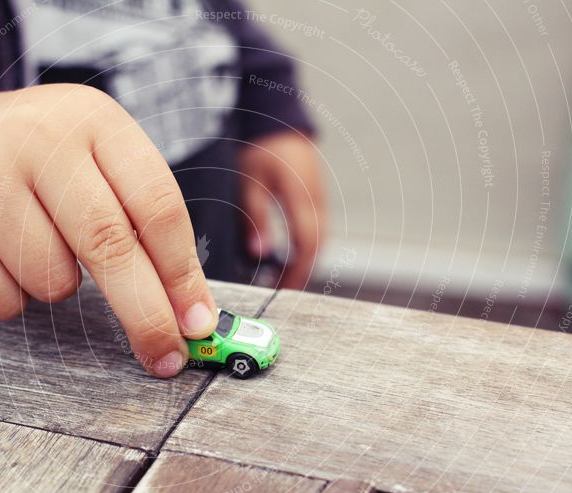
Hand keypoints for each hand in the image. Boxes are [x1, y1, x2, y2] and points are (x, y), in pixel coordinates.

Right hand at [0, 83, 217, 377]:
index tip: (197, 324)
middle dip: (146, 315)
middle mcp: (35, 136)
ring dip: (60, 287)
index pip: (156, 205)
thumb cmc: (42, 166)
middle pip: (109, 245)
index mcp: (93, 119)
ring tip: (39, 247)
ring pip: (51, 279)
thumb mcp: (99, 165)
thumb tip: (191, 313)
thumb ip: (146, 226)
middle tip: (166, 358)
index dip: (183, 275)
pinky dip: (12, 298)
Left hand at [238, 131, 325, 288]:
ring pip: (319, 240)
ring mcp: (320, 199)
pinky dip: (305, 249)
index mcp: (301, 194)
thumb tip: (259, 251)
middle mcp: (316, 199)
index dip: (296, 269)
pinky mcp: (317, 200)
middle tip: (280, 290)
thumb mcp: (251, 181)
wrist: (280, 124)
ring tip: (282, 279)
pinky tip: (289, 258)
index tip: (282, 288)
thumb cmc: (262, 150)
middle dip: (301, 271)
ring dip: (304, 262)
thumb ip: (256, 216)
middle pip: (317, 246)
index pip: (305, 242)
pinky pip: (316, 231)